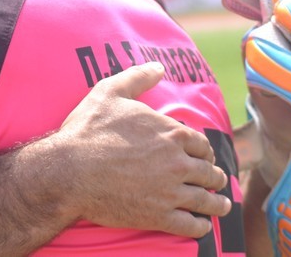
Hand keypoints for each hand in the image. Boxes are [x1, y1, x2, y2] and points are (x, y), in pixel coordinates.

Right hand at [54, 62, 230, 238]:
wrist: (69, 170)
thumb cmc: (88, 130)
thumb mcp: (110, 92)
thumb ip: (138, 77)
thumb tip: (159, 66)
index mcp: (172, 133)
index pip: (203, 144)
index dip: (205, 151)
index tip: (205, 157)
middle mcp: (178, 162)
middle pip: (209, 172)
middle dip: (215, 176)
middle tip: (217, 181)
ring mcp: (170, 191)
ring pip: (206, 199)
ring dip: (217, 202)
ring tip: (221, 205)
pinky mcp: (159, 216)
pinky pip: (191, 224)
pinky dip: (200, 225)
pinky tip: (202, 225)